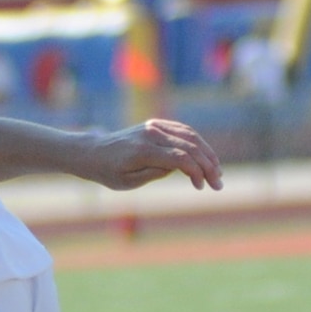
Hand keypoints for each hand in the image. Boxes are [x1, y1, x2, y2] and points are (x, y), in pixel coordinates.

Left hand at [87, 120, 223, 191]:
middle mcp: (151, 134)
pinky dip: (198, 142)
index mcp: (143, 151)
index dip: (196, 171)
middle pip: (190, 146)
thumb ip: (155, 173)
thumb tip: (181, 167)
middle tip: (217, 184)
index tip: (200, 186)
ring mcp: (154, 126)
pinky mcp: (156, 124)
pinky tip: (206, 156)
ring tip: (216, 171)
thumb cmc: (108, 172)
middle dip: (208, 165)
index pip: (180, 157)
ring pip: (190, 136)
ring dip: (207, 153)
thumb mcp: (128, 182)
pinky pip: (183, 130)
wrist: (93, 152)